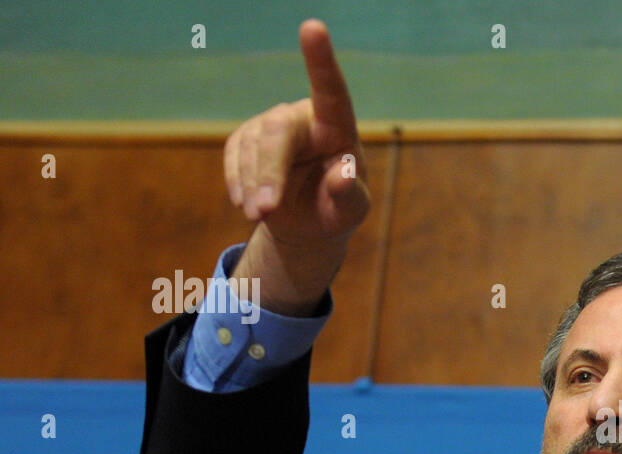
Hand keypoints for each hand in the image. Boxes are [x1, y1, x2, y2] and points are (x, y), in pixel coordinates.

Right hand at [222, 20, 368, 314]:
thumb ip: (349, 194)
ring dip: (252, 186)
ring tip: (260, 216)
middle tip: (266, 211)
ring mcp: (270, 125)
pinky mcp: (246, 140)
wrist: (309, 221)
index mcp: (338, 126)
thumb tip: (345, 173)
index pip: (331, 90)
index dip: (321, 60)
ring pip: (251, 147)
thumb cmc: (337, 208)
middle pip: (277, 132)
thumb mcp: (350, 210)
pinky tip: (246, 204)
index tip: (313, 27)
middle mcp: (303, 117)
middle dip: (269, 173)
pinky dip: (237, 183)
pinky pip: (233, 156)